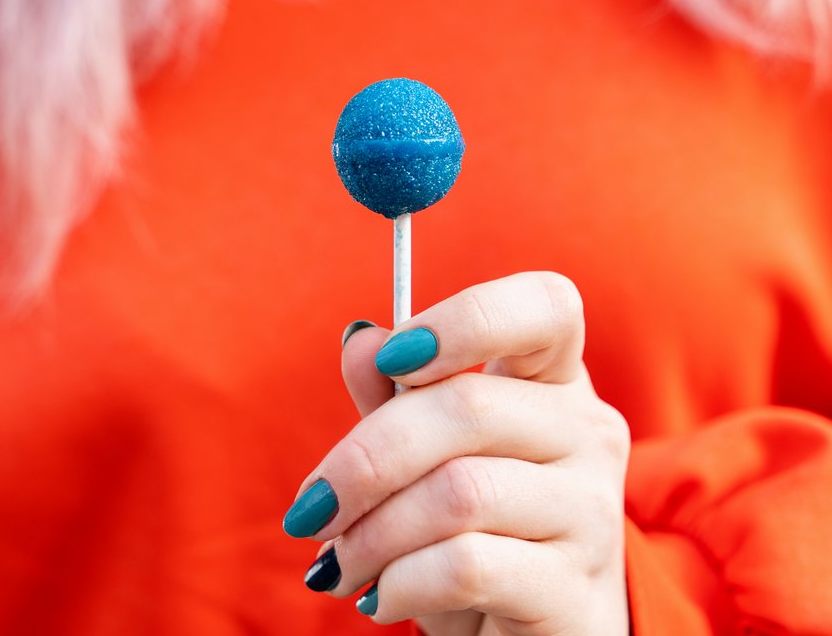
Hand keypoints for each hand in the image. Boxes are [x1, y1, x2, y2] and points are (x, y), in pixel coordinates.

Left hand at [285, 272, 629, 634]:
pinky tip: (381, 597)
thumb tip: (360, 341)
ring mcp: (592, 511)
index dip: (468, 317)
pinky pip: (466, 565)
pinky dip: (400, 582)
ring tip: (339, 565)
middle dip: (365, 461)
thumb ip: (396, 397)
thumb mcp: (427, 461)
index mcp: (555, 384)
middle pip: (469, 407)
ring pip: (459, 493)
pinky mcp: (576, 588)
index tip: (393, 358)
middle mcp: (588, 433)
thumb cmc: (472, 533)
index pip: (546, 307)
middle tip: (312, 508)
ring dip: (371, 534)